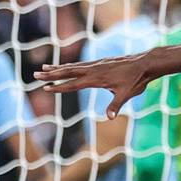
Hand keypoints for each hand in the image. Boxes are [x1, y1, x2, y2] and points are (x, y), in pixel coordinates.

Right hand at [35, 52, 153, 117]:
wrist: (145, 63)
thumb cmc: (136, 80)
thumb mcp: (127, 94)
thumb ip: (116, 105)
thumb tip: (109, 118)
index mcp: (96, 79)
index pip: (73, 84)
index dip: (59, 87)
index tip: (45, 88)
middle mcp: (94, 69)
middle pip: (68, 72)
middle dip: (51, 74)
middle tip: (35, 75)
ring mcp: (97, 64)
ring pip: (73, 66)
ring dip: (58, 68)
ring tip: (44, 68)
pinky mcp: (101, 62)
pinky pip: (81, 64)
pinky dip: (70, 65)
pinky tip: (66, 66)